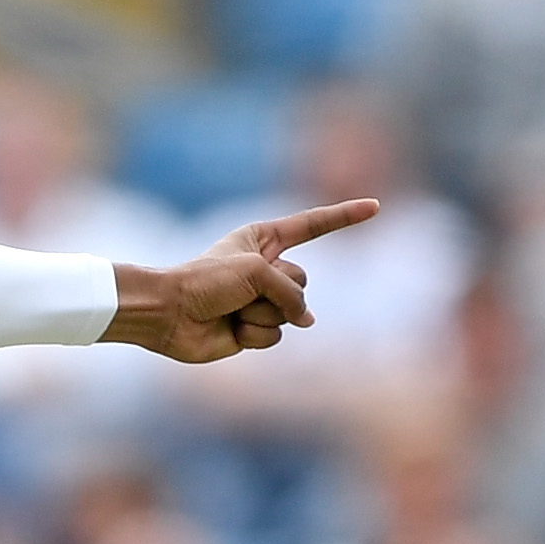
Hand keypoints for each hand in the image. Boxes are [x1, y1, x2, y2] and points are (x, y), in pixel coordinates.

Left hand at [103, 200, 381, 363]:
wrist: (169, 314)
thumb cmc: (205, 281)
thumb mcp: (256, 271)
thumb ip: (291, 293)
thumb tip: (307, 322)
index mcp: (263, 239)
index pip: (313, 226)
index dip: (344, 217)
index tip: (375, 207)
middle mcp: (265, 268)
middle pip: (302, 282)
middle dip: (278, 291)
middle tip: (244, 292)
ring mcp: (260, 300)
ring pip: (291, 313)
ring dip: (262, 314)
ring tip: (232, 311)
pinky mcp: (252, 330)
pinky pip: (275, 336)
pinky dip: (253, 335)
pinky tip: (230, 330)